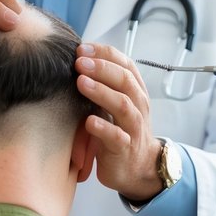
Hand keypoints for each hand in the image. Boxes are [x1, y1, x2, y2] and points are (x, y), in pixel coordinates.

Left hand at [73, 43, 162, 200]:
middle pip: (125, 81)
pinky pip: (117, 137)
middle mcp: (138, 105)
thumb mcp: (116, 102)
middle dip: (102, 68)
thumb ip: (103, 83)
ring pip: (122, 105)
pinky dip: (103, 128)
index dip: (105, 54)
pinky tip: (89, 121)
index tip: (82, 48)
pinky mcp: (125, 149)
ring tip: (81, 82)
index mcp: (135, 90)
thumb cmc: (122, 129)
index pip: (125, 64)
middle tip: (80, 62)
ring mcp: (133, 127)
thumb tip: (77, 59)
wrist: (138, 166)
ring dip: (101, 92)